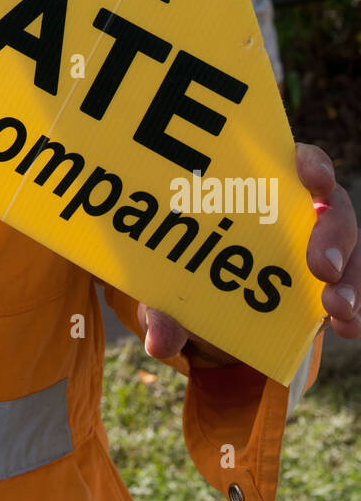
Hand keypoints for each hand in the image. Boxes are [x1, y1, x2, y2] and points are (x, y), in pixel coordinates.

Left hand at [138, 142, 360, 363]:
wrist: (208, 307)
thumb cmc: (186, 269)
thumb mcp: (168, 285)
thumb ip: (162, 307)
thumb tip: (158, 342)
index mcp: (255, 182)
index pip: (291, 158)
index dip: (309, 163)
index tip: (313, 178)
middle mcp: (294, 202)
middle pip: (329, 204)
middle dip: (332, 232)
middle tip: (323, 268)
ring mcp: (317, 237)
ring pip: (348, 246)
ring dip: (349, 277)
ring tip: (337, 309)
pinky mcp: (329, 272)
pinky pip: (350, 284)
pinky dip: (352, 306)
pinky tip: (347, 327)